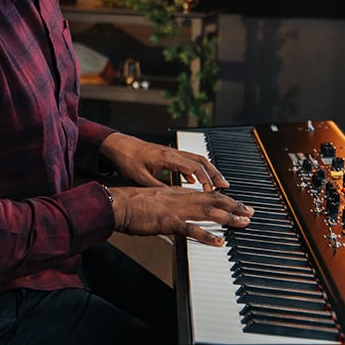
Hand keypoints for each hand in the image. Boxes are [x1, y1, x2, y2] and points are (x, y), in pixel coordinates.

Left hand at [99, 132, 227, 190]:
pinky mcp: (167, 155)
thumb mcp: (141, 177)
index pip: (194, 167)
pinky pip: (187, 161)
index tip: (212, 191)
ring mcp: (171, 152)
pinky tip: (194, 181)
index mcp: (167, 158)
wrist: (118, 145)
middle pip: (200, 161)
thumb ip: (158, 187)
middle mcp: (172, 153)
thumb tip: (172, 198)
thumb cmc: (127, 159)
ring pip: (195, 159)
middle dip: (214, 174)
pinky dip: (195, 170)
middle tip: (225, 186)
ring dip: (207, 171)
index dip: (205, 179)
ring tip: (216, 183)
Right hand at [106, 184, 252, 246]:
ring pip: (208, 211)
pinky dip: (207, 235)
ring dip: (228, 217)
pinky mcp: (168, 222)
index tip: (238, 203)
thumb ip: (170, 204)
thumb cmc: (132, 204)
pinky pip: (191, 229)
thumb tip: (179, 212)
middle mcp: (180, 198)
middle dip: (234, 205)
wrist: (117, 203)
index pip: (207, 194)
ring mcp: (175, 209)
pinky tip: (219, 241)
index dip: (225, 198)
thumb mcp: (155, 200)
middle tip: (250, 211)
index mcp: (178, 193)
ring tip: (243, 223)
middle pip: (213, 200)